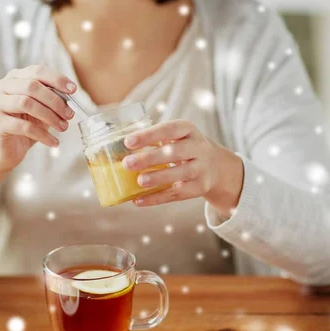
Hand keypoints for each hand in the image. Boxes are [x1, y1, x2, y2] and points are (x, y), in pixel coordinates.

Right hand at [0, 65, 75, 171]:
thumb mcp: (41, 108)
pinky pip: (24, 127)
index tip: (73, 90)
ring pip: (26, 103)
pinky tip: (54, 142)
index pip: (36, 71)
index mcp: (14, 78)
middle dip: (55, 100)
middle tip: (69, 114)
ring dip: (50, 116)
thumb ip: (51, 98)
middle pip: (31, 86)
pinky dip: (43, 135)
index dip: (56, 79)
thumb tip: (70, 98)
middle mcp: (1, 87)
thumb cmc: (26, 124)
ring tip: (63, 127)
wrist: (8, 149)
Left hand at [122, 119, 244, 215]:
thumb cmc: (182, 148)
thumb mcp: (174, 137)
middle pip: (174, 152)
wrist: (215, 165)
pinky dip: (157, 198)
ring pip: (180, 174)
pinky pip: (178, 194)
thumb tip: (115, 150)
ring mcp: (201, 168)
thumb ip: (151, 140)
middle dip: (150, 158)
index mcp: (187, 130)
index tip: (128, 142)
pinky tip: (139, 201)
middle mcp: (198, 147)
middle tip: (127, 164)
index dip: (148, 136)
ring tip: (139, 181)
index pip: (168, 129)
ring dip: (158, 178)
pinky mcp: (200, 187)